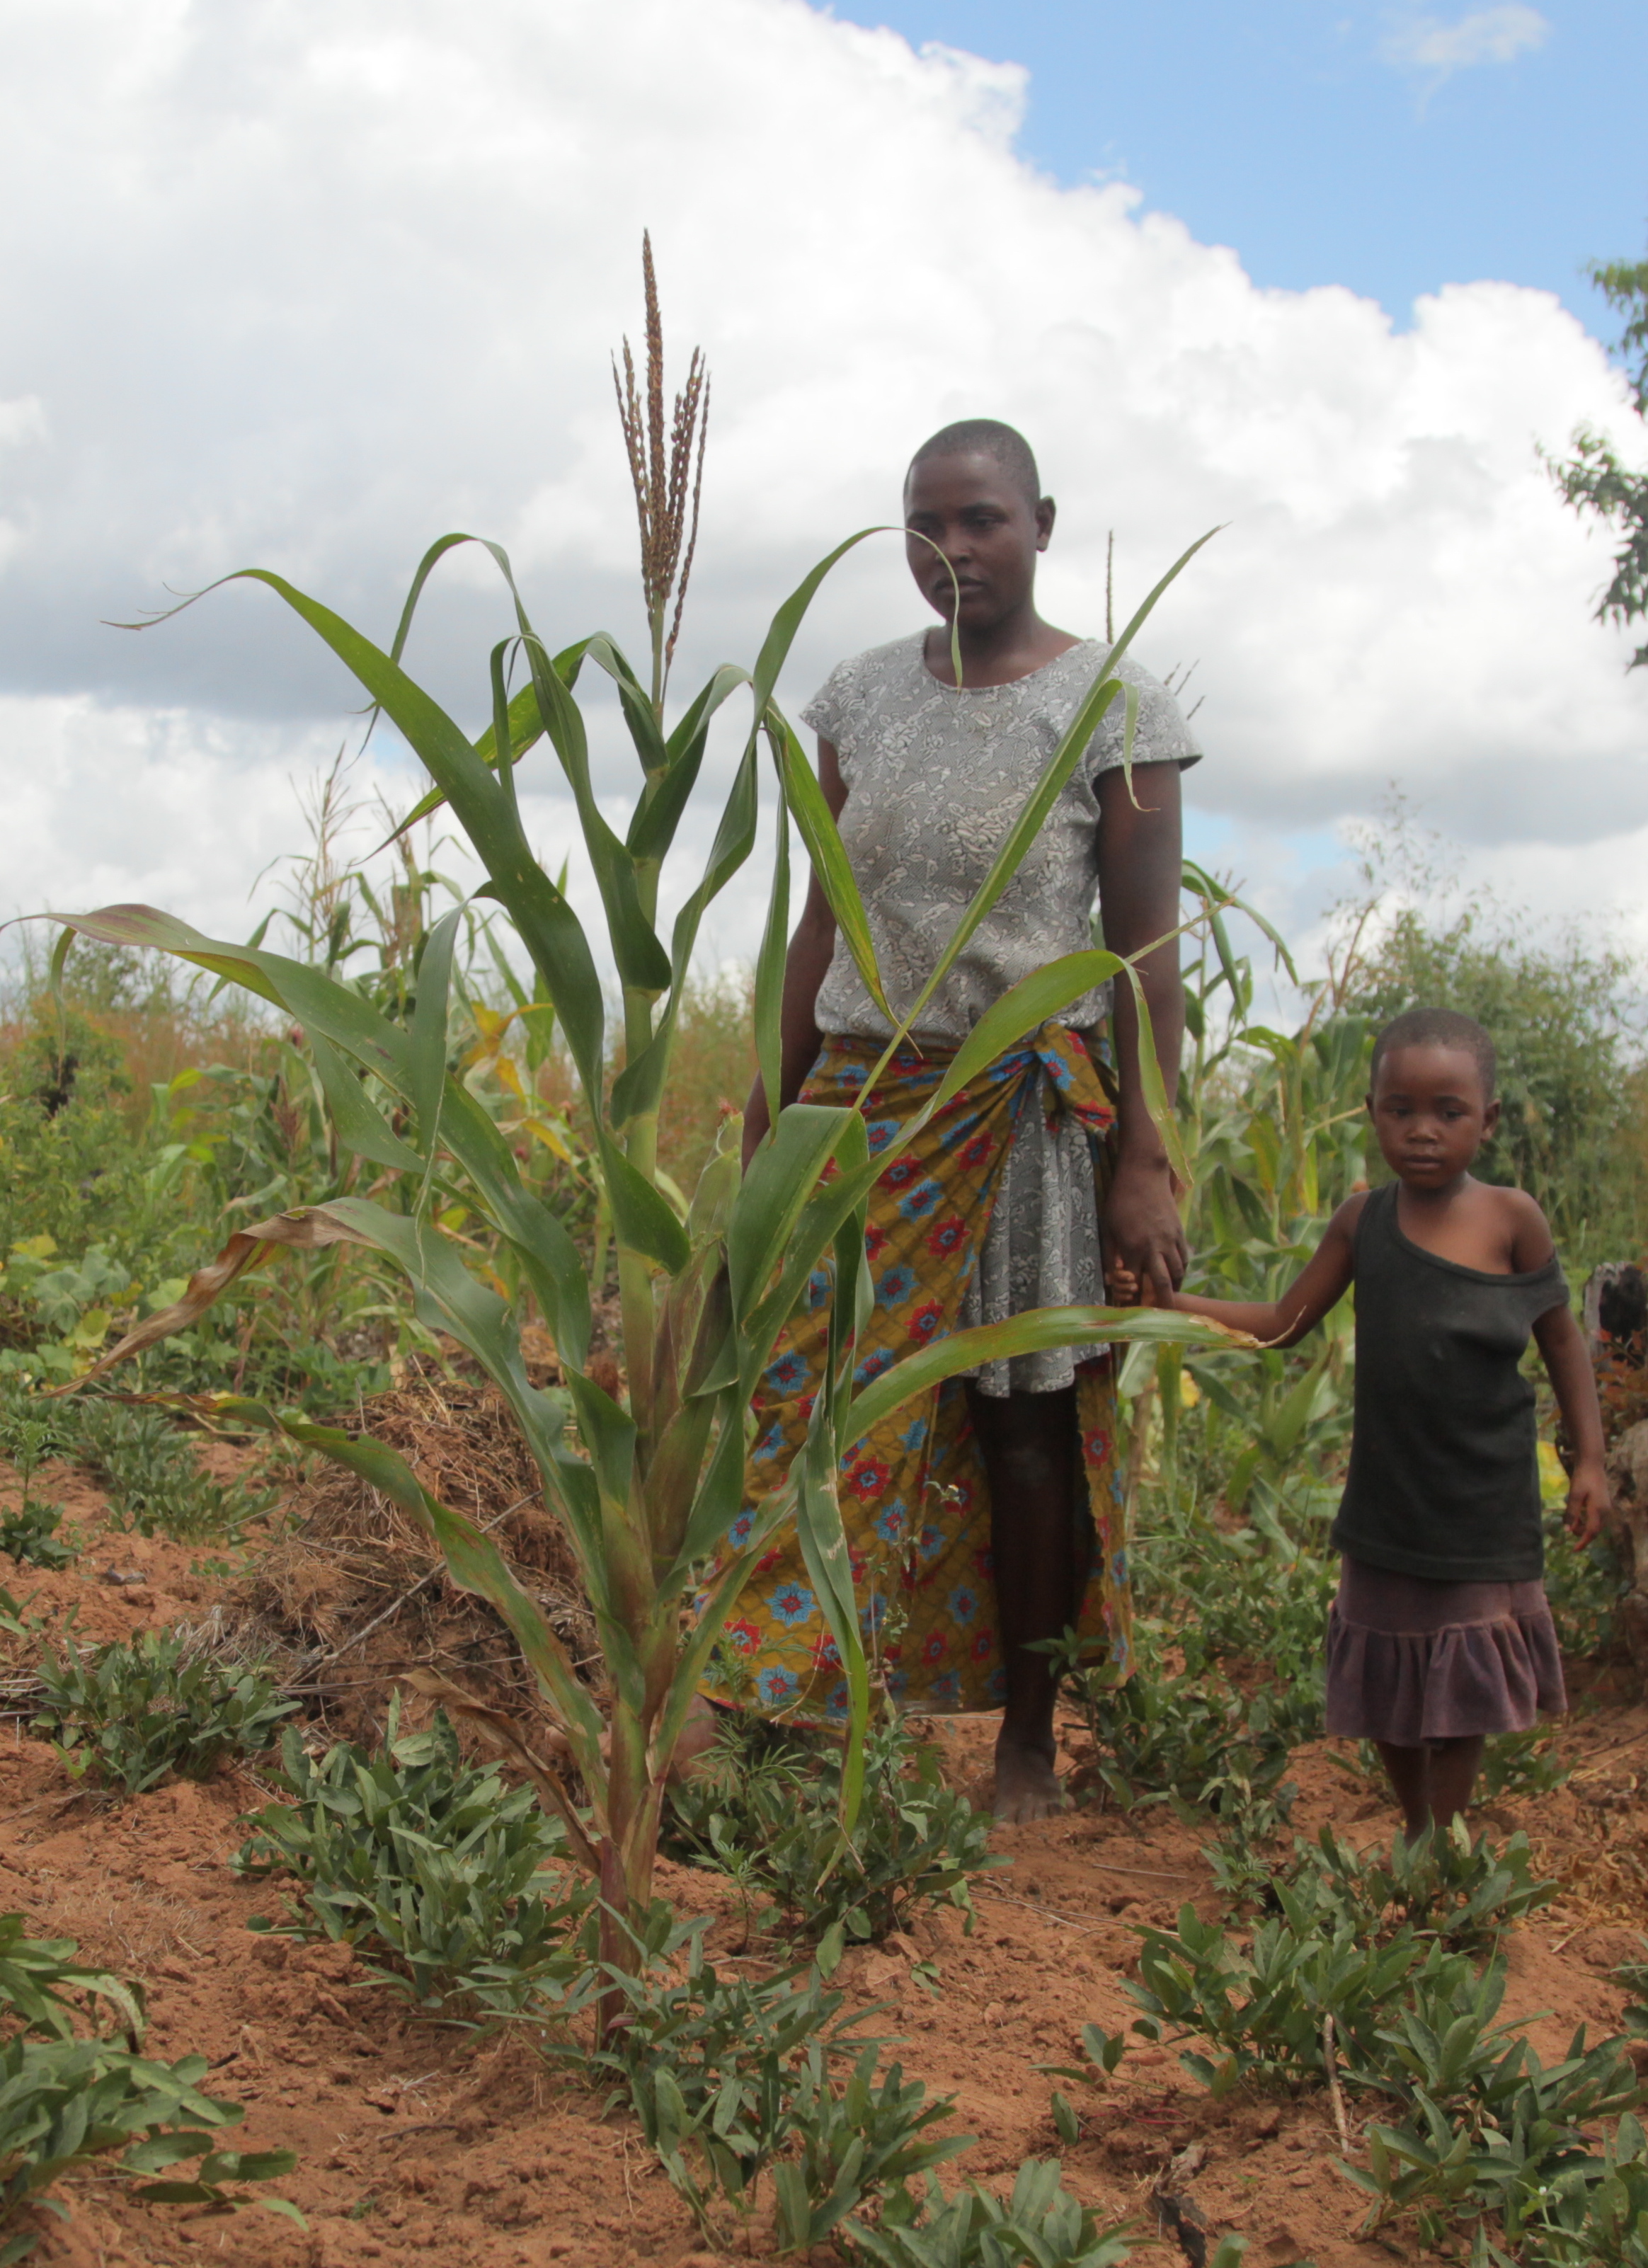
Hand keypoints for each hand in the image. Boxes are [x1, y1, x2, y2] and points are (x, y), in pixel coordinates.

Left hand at [1103, 1155, 1186, 1308]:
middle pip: (1163, 1283)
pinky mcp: (1180, 1232)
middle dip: (1164, 1304)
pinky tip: (1176, 1275)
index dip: (1135, 1299)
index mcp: (1133, 1248)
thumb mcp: (1107, 1227)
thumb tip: (1113, 1276)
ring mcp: (1170, 1240)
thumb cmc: (1120, 1200)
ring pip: (1178, 1272)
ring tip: (1170, 1298)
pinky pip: (1184, 1258)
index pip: (1136, 1283)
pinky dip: (1182, 1270)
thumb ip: (1110, 1254)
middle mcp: (1155, 1247)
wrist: (1143, 1174)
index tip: (1133, 1311)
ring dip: (1175, 1288)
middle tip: (1165, 1319)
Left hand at [1566, 1461, 1609, 1548]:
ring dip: (1584, 1527)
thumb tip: (1568, 1531)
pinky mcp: (1603, 1504)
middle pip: (1594, 1531)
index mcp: (1598, 1510)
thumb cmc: (1582, 1478)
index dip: (1582, 1543)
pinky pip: (1596, 1518)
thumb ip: (1572, 1513)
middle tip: (1570, 1531)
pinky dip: (1586, 1521)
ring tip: (1572, 1521)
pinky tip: (1577, 1515)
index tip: (1574, 1550)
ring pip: (1595, 1525)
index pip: (1591, 1532)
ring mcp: (1606, 1508)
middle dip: (1582, 1535)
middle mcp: (1605, 1511)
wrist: (1592, 1464)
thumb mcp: (1574, 1496)